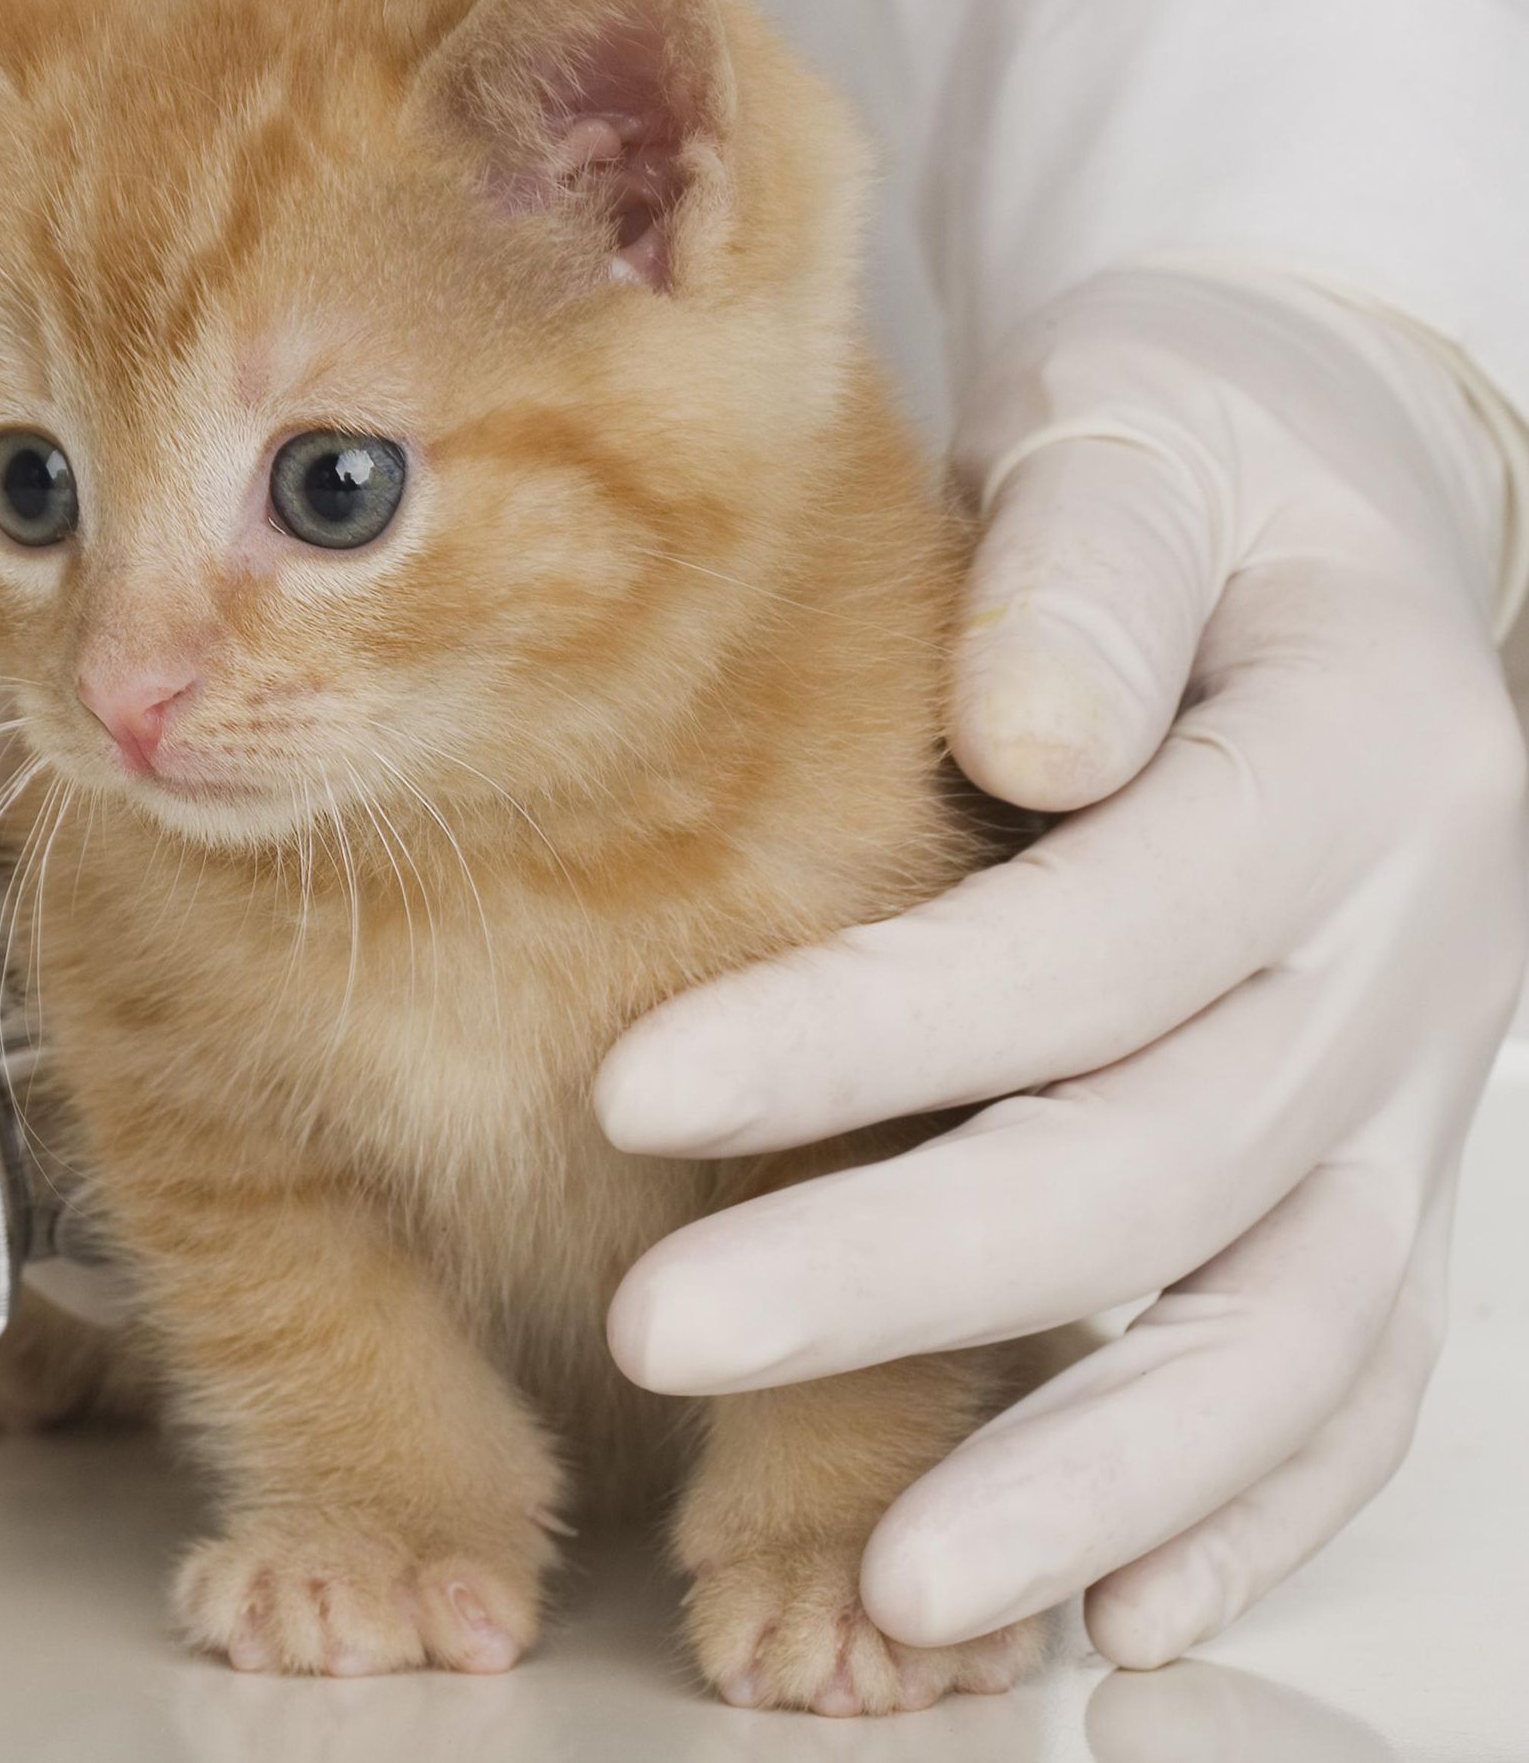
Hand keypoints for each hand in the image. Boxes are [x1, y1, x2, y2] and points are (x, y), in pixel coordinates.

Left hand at [596, 267, 1528, 1663]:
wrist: (1325, 513)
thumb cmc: (1186, 465)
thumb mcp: (1142, 434)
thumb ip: (1088, 569)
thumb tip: (1039, 737)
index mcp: (1364, 760)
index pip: (1099, 934)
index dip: (874, 1030)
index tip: (631, 1082)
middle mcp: (1417, 956)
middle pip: (1158, 1164)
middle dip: (897, 1270)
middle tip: (649, 1329)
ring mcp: (1413, 1095)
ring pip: (1280, 1336)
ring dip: (1083, 1475)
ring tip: (893, 1585)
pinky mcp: (1381, 1180)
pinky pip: (1349, 1385)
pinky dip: (1239, 1511)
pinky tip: (1106, 1616)